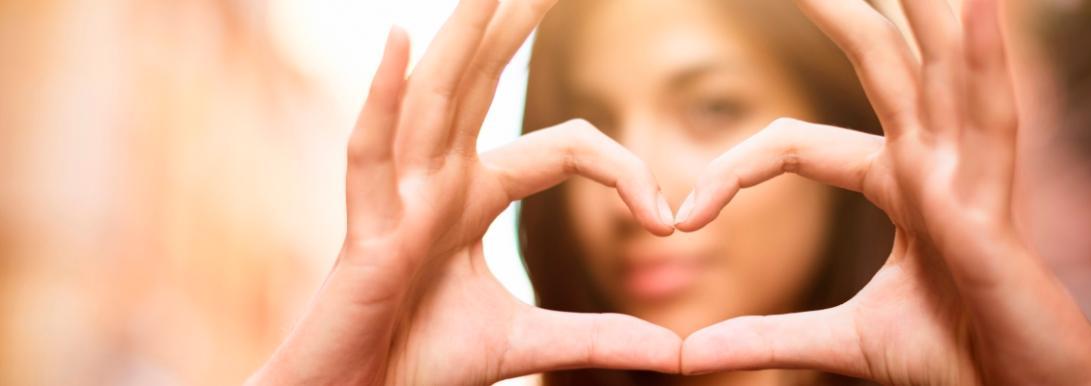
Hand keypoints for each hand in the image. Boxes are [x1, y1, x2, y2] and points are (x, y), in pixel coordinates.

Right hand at [248, 1, 679, 383]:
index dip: (623, 169)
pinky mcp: (366, 229)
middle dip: (512, 27)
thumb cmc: (420, 362)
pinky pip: (372, 154)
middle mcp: (436, 182)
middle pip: (482, 86)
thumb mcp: (527, 344)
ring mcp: (399, 198)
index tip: (668, 218)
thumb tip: (677, 351)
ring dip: (460, 37)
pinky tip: (401, 39)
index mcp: (473, 198)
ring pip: (433, 101)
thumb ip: (598, 337)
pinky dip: (384, 97)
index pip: (562, 148)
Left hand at [677, 0, 1090, 384]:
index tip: (681, 217)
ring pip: (938, 66)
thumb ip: (765, 337)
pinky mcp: (995, 202)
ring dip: (917, 5)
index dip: (732, 171)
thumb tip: (686, 355)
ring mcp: (968, 173)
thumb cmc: (955, 361)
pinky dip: (984, 56)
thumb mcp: (840, 342)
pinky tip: (974, 3)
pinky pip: (992, 116)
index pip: (797, 144)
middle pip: (878, 64)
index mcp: (900, 185)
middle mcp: (935, 163)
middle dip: (840, 11)